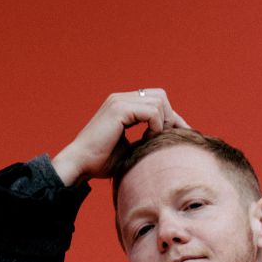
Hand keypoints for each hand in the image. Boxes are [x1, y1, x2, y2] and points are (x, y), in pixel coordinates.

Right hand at [52, 89, 189, 185]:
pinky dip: (155, 127)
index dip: (170, 116)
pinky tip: (146, 141)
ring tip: (151, 141)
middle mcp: (120, 98)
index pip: (155, 100)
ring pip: (159, 102)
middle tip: (167, 138)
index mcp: (121, 105)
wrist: (80, 164)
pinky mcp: (119, 109)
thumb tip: (168, 140)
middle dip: (170, 117)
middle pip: (160, 96)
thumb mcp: (129, 148)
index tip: (181, 133)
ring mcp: (119, 101)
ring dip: (162, 123)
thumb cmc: (100, 162)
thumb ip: (144, 139)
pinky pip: (152, 112)